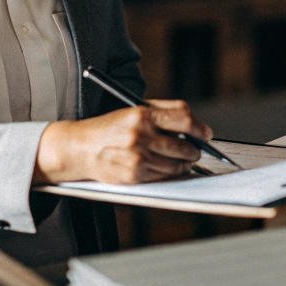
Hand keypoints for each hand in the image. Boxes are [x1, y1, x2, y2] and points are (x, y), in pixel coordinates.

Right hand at [34, 100, 212, 183]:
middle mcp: (141, 135)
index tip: (206, 134)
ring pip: (176, 164)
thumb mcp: (132, 110)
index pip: (183, 119)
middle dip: (194, 150)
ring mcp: (137, 157)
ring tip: (184, 160)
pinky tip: (169, 168)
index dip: (200, 128)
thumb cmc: (109, 128)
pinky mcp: (134, 174)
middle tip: (196, 151)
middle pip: (183, 145)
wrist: (79, 148)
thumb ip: (163, 112)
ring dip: (184, 164)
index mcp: (142, 114)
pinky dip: (170, 173)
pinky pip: (163, 176)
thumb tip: (193, 123)